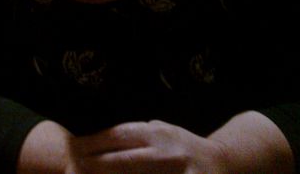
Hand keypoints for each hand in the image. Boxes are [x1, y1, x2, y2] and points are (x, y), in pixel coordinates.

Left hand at [67, 120, 226, 173]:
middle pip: (126, 159)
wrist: (224, 162)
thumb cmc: (183, 145)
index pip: (120, 135)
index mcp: (157, 133)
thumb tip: (102, 137)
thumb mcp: (162, 130)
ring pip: (140, 173)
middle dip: (98, 164)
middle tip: (75, 166)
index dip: (96, 142)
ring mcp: (178, 169)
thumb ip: (138, 133)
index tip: (75, 147)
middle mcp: (166, 150)